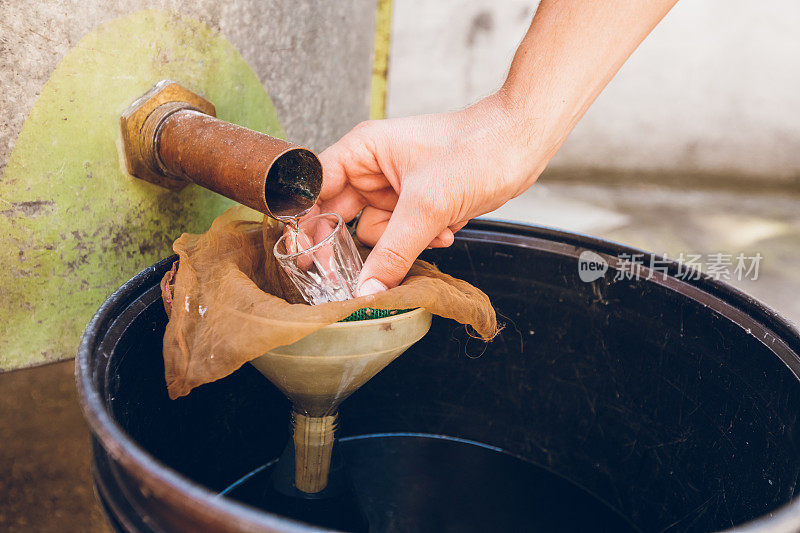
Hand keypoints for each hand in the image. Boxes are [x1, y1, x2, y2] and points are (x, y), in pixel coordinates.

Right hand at [312, 94, 543, 295]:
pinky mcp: (416, 202)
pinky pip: (401, 234)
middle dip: (353, 243)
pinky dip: (422, 239)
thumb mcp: (427, 207)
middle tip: (340, 275)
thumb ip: (393, 252)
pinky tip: (448, 229)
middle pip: (340, 215)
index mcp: (362, 151)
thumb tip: (366, 290)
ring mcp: (394, 187)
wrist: (520, 146)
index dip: (304, 221)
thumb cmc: (475, 150)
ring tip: (434, 231)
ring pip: (374, 232)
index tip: (299, 253)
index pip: (315, 188)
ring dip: (401, 243)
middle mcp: (372, 168)